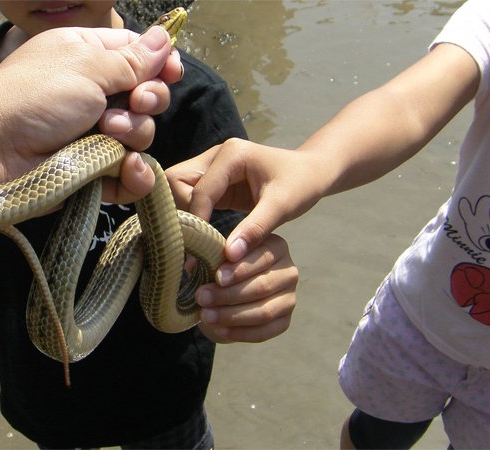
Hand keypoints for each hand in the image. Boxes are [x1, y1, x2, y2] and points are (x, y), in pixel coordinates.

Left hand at [0, 25, 180, 191]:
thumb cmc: (37, 96)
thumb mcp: (87, 66)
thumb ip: (132, 59)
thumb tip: (166, 36)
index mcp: (89, 57)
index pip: (138, 55)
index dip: (160, 63)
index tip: (173, 72)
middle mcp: (95, 94)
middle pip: (146, 96)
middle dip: (148, 100)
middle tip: (134, 102)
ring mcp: (96, 134)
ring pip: (141, 135)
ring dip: (133, 133)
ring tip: (107, 131)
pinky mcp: (95, 171)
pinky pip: (130, 174)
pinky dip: (133, 174)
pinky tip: (128, 169)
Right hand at [167, 138, 324, 260]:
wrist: (313, 173)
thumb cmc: (302, 184)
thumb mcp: (282, 207)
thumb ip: (254, 229)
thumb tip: (228, 256)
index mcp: (231, 154)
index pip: (199, 190)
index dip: (198, 221)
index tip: (202, 251)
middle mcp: (215, 156)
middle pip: (176, 182)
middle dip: (182, 213)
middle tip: (196, 241)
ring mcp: (213, 167)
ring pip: (178, 190)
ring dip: (185, 215)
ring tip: (198, 242)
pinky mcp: (215, 182)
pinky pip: (191, 198)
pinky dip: (194, 218)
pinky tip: (203, 239)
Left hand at [197, 234, 297, 342]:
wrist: (227, 295)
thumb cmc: (222, 268)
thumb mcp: (217, 254)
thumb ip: (214, 251)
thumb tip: (207, 254)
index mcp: (275, 246)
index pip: (263, 255)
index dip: (241, 268)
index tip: (218, 276)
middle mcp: (288, 271)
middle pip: (262, 286)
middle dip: (228, 294)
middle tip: (203, 297)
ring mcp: (289, 298)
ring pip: (264, 311)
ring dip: (231, 315)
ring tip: (207, 315)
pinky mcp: (284, 321)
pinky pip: (264, 331)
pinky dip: (240, 332)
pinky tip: (220, 329)